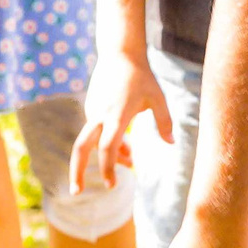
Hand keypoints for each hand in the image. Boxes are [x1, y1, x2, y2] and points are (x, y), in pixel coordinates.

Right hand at [72, 49, 170, 192]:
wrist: (119, 53)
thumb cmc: (142, 77)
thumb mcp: (158, 98)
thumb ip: (165, 122)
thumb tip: (170, 144)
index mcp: (117, 114)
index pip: (107, 147)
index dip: (107, 167)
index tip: (111, 185)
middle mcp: (100, 115)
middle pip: (81, 148)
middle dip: (77, 172)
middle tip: (76, 193)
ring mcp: (92, 111)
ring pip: (92, 142)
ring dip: (108, 155)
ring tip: (129, 159)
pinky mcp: (91, 107)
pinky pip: (96, 132)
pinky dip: (108, 143)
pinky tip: (125, 145)